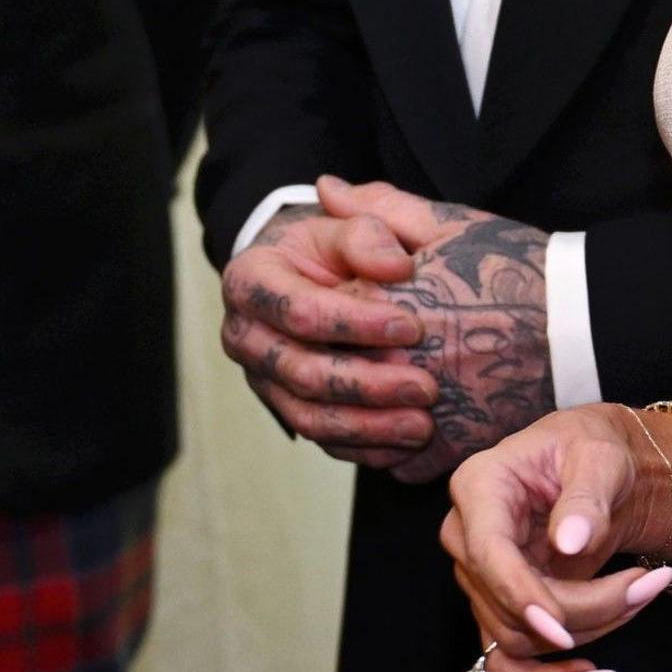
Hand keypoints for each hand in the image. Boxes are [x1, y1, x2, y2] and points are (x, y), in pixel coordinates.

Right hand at [218, 200, 437, 468]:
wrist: (314, 274)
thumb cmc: (334, 247)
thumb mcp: (347, 225)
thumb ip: (369, 232)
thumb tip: (395, 267)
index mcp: (249, 281)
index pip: (298, 311)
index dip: (356, 323)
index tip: (414, 327)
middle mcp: (245, 336)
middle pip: (302, 372)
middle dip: (368, 384)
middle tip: (426, 388)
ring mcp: (263, 379)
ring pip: (309, 417)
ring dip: (369, 426)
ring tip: (423, 426)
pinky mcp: (286, 408)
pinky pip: (322, 440)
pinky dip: (366, 446)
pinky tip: (406, 444)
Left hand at [313, 181, 553, 484]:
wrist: (579, 323)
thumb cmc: (513, 268)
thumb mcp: (444, 224)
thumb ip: (376, 210)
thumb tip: (325, 189)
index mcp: (380, 303)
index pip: (312, 316)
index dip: (325, 311)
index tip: (344, 304)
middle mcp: (392, 362)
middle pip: (326, 378)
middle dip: (331, 368)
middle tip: (352, 356)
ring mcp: (419, 410)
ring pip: (351, 431)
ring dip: (352, 419)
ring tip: (373, 394)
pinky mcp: (450, 446)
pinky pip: (397, 464)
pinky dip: (395, 451)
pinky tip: (405, 425)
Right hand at [438, 405, 671, 671]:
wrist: (596, 468)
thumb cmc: (591, 449)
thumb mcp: (600, 457)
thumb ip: (586, 497)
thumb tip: (568, 542)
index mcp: (479, 488)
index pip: (487, 554)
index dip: (521, 595)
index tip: (564, 630)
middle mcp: (467, 537)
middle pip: (508, 606)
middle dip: (586, 609)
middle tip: (650, 583)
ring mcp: (480, 579)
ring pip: (519, 639)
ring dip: (589, 632)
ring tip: (641, 595)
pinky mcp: (499, 609)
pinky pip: (510, 664)